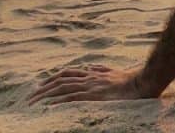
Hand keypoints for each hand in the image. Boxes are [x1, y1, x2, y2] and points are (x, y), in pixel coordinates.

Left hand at [28, 64, 151, 105]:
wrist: (144, 81)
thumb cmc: (133, 79)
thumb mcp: (114, 72)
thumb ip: (102, 69)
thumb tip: (93, 67)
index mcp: (93, 73)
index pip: (67, 73)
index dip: (52, 78)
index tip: (41, 85)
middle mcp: (89, 78)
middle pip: (60, 79)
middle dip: (43, 87)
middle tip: (30, 97)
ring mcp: (91, 86)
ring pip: (63, 87)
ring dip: (45, 95)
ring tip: (33, 103)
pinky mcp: (95, 95)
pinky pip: (72, 97)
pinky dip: (59, 101)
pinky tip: (49, 106)